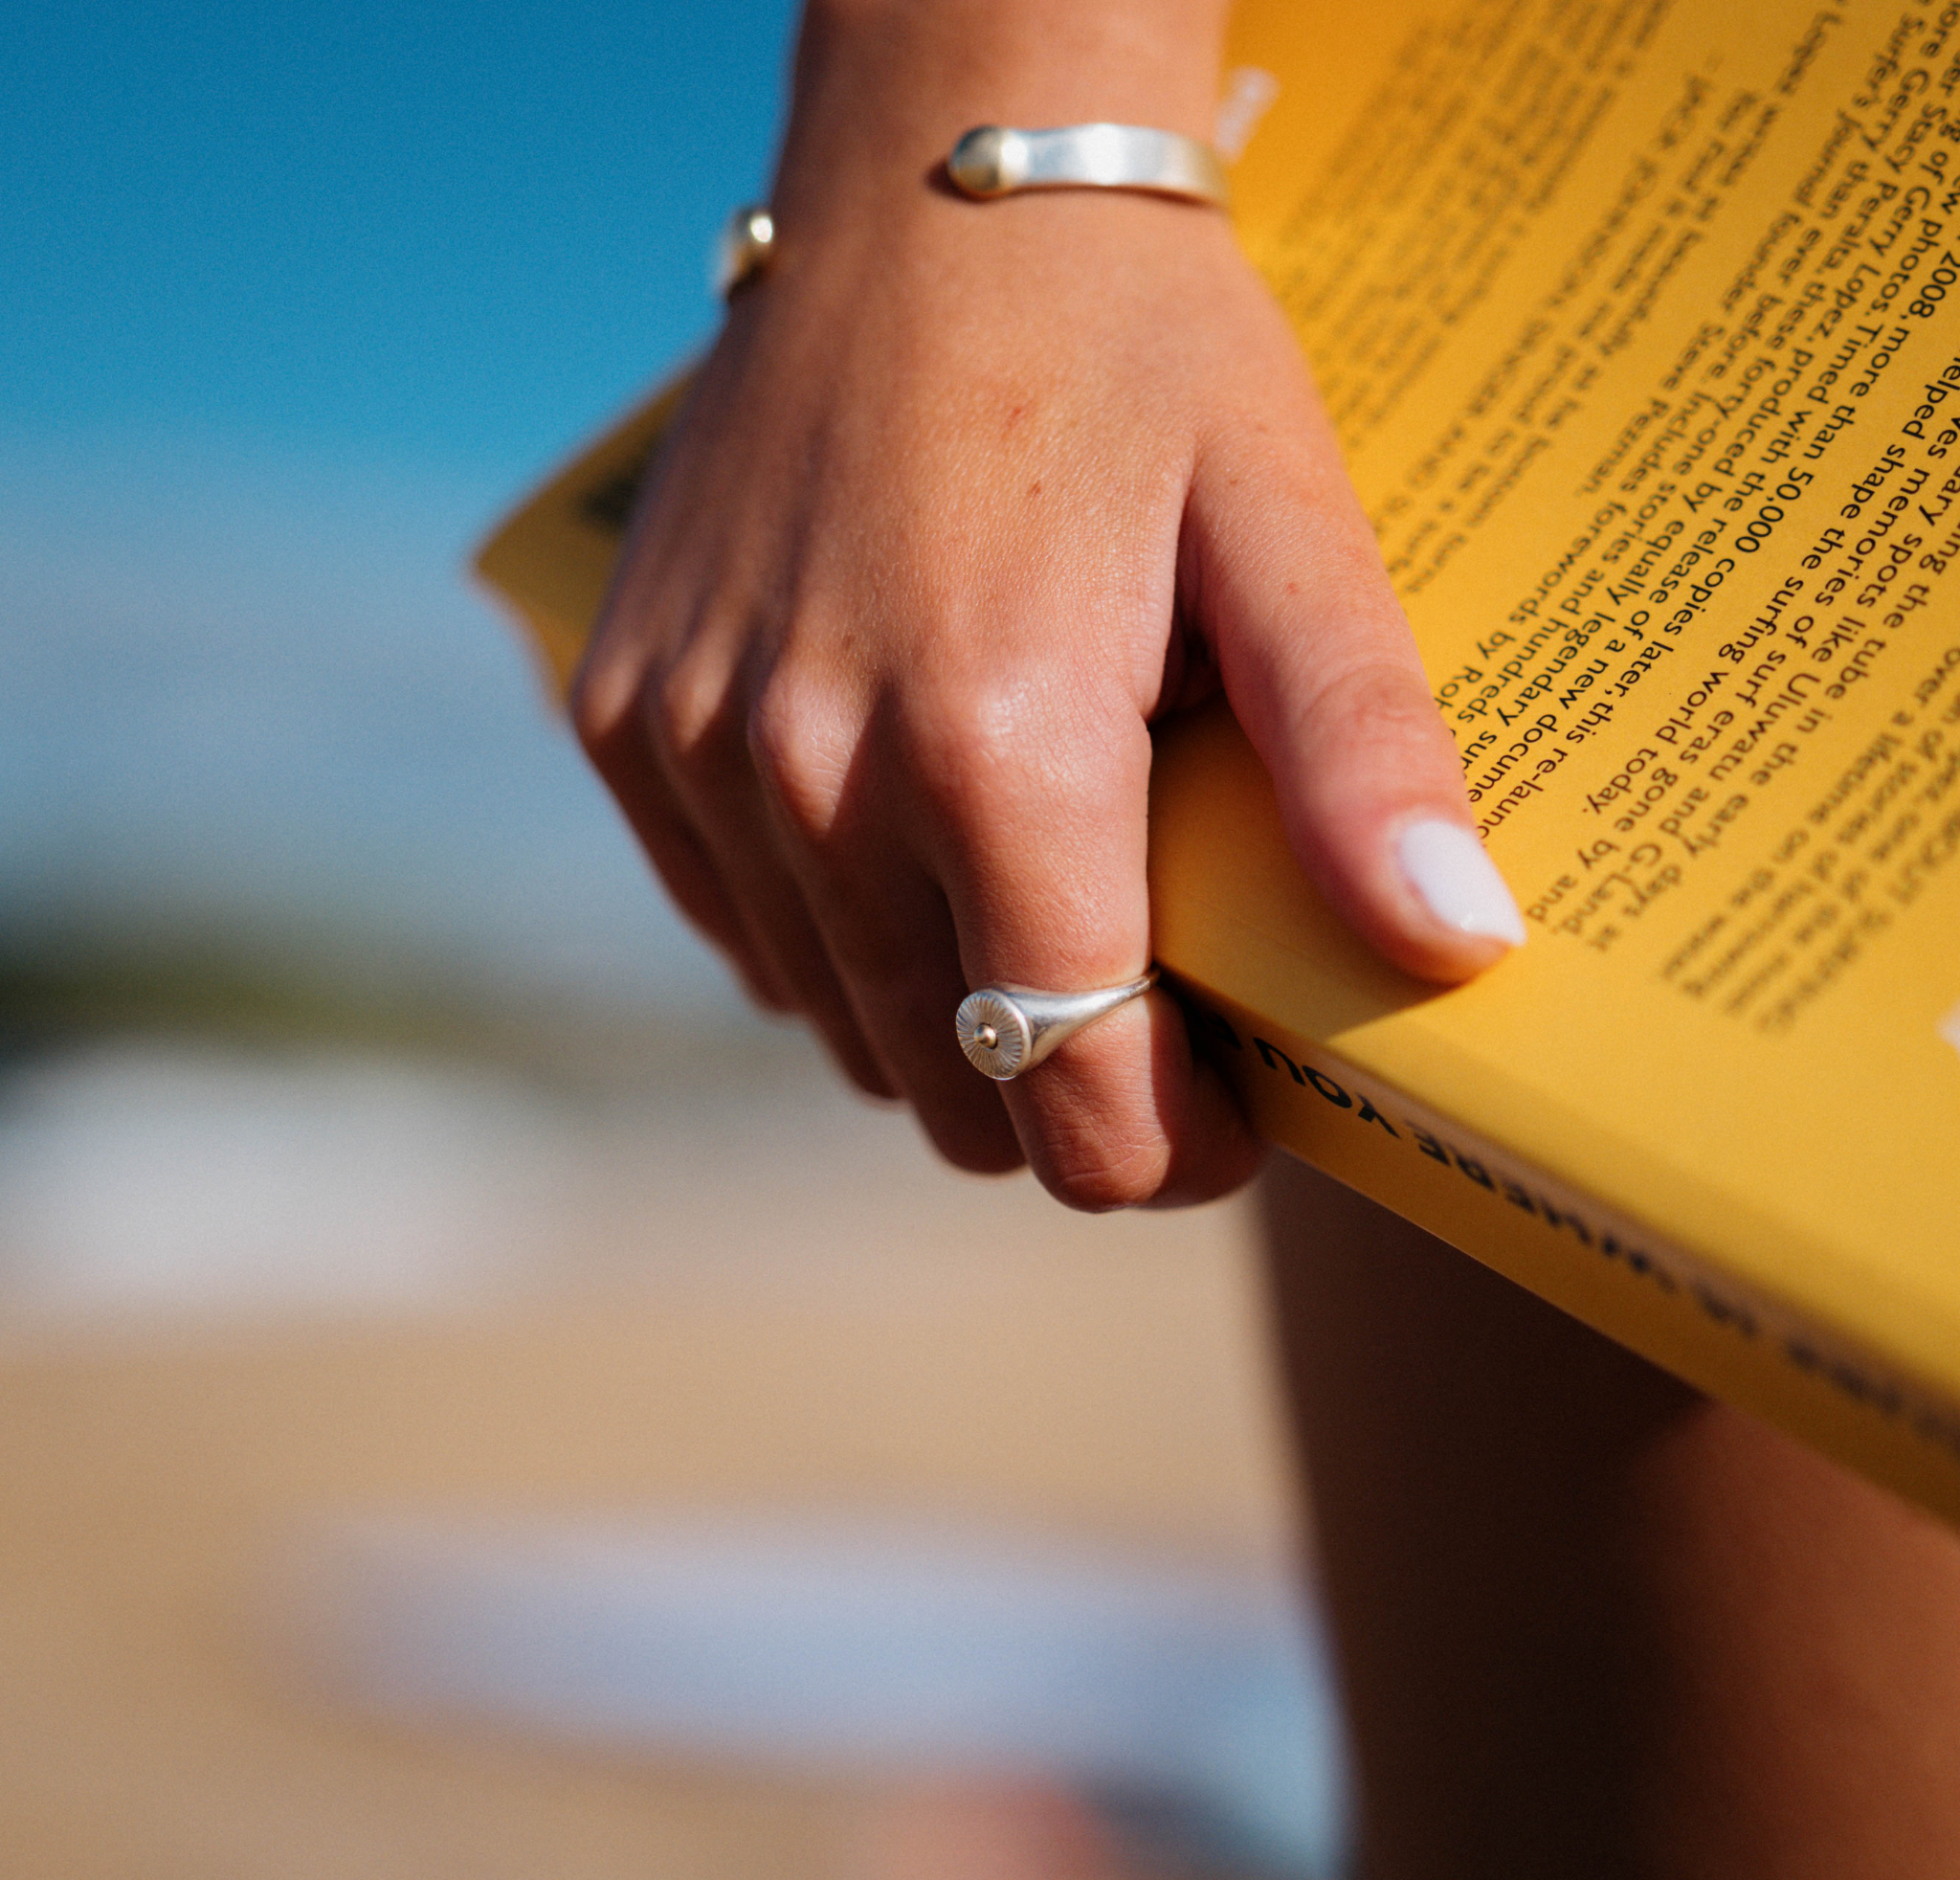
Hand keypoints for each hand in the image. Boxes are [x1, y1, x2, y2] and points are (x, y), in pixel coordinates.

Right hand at [575, 5, 1521, 1209]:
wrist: (926, 177)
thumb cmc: (1133, 343)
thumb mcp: (1287, 520)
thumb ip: (1363, 751)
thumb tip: (1456, 950)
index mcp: (993, 747)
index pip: (1070, 1097)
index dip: (1166, 1146)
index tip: (1229, 1105)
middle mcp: (814, 778)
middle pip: (957, 1095)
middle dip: (1072, 1089)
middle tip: (1156, 991)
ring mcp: (698, 754)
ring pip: (848, 1031)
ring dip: (961, 1018)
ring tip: (1046, 896)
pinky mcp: (630, 724)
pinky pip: (746, 937)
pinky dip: (841, 938)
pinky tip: (915, 836)